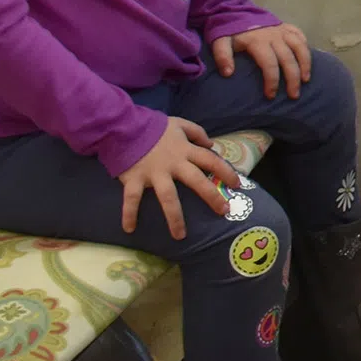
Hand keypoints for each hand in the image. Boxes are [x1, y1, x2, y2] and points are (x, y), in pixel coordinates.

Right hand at [116, 115, 235, 238]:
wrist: (123, 126)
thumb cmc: (153, 127)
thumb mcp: (179, 124)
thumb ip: (197, 132)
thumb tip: (212, 144)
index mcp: (185, 150)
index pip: (211, 160)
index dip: (226, 172)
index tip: (237, 185)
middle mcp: (173, 163)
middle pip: (197, 181)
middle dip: (211, 197)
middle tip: (223, 211)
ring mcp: (154, 173)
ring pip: (168, 197)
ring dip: (174, 217)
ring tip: (180, 236)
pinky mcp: (134, 179)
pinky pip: (131, 199)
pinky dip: (129, 214)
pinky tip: (130, 228)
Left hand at [213, 22, 312, 99]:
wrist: (234, 9)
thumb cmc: (228, 30)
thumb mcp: (219, 41)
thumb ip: (222, 56)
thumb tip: (228, 73)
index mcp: (258, 41)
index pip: (269, 64)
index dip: (272, 81)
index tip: (271, 96)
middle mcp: (274, 36)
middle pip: (288, 59)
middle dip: (293, 79)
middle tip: (294, 95)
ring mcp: (282, 30)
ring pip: (300, 47)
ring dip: (305, 64)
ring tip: (306, 79)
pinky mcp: (286, 26)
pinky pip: (300, 35)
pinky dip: (305, 47)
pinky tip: (306, 59)